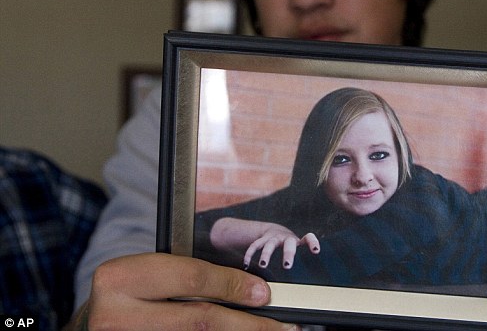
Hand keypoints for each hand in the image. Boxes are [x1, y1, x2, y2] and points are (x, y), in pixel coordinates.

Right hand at [65, 253, 298, 330]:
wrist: (93, 324)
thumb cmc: (128, 294)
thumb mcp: (148, 275)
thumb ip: (188, 277)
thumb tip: (248, 289)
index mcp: (119, 278)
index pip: (191, 279)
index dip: (233, 286)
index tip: (263, 293)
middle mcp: (116, 316)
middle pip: (199, 320)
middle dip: (247, 323)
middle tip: (280, 325)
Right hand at [244, 226, 319, 269]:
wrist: (273, 230)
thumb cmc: (288, 247)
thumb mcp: (295, 251)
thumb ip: (299, 264)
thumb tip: (305, 288)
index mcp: (297, 242)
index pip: (308, 238)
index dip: (312, 243)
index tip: (316, 251)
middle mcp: (286, 238)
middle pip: (289, 244)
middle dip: (288, 254)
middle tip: (287, 266)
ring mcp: (274, 238)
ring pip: (270, 244)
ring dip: (267, 254)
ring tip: (263, 265)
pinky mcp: (262, 239)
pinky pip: (255, 245)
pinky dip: (250, 254)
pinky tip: (247, 265)